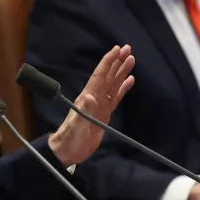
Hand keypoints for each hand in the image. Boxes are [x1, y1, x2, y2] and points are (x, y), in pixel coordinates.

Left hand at [49, 45, 135, 166]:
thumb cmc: (70, 139)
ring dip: (121, 72)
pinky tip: (130, 80)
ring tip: (131, 59)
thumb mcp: (76, 126)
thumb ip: (83, 112)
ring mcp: (100, 105)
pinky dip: (123, 88)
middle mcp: (95, 97)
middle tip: (128, 48)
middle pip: (108, 76)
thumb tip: (90, 97)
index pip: (99, 75)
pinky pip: (115, 97)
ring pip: (113, 84)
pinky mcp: (105, 114)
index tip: (117, 49)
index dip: (108, 62)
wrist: (68, 151)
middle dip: (117, 62)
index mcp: (87, 97)